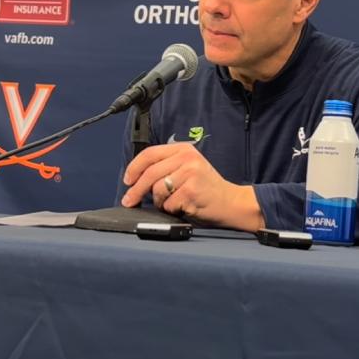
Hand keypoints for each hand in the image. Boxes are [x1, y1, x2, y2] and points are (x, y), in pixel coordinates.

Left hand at [121, 143, 264, 231]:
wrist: (231, 202)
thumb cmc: (206, 189)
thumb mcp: (188, 168)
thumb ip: (166, 167)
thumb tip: (136, 179)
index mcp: (184, 149)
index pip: (150, 153)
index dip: (134, 167)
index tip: (127, 180)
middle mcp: (187, 158)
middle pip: (149, 173)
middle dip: (135, 190)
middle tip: (129, 201)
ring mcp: (190, 173)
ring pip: (157, 190)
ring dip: (159, 202)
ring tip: (172, 203)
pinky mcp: (191, 190)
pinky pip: (168, 203)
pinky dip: (171, 209)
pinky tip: (183, 207)